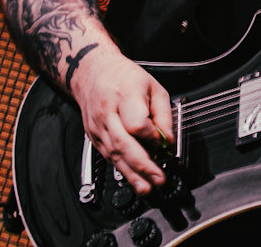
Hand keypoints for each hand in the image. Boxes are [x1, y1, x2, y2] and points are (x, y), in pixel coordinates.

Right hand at [70, 47, 173, 194]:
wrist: (93, 73)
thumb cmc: (125, 78)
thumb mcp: (153, 87)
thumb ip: (163, 114)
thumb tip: (168, 140)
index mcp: (125, 95)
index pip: (136, 123)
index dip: (151, 136)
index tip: (163, 142)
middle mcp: (108, 113)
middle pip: (123, 143)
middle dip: (143, 165)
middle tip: (158, 178)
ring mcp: (97, 127)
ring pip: (114, 154)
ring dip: (131, 174)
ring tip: (147, 187)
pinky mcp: (93, 137)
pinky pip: (108, 156)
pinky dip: (122, 169)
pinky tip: (133, 179)